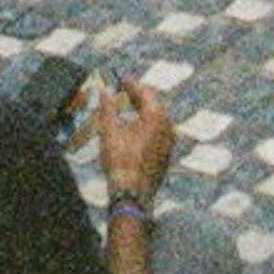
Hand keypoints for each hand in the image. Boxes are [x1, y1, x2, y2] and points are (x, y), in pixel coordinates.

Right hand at [96, 77, 174, 205]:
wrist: (132, 194)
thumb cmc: (120, 162)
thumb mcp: (109, 130)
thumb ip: (107, 107)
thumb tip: (105, 92)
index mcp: (156, 117)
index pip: (146, 92)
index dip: (132, 84)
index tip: (122, 79)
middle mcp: (168, 127)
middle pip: (154, 105)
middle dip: (139, 97)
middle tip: (125, 91)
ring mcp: (169, 143)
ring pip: (157, 120)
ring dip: (143, 112)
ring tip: (128, 109)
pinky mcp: (166, 156)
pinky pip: (158, 134)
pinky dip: (146, 127)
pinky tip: (134, 131)